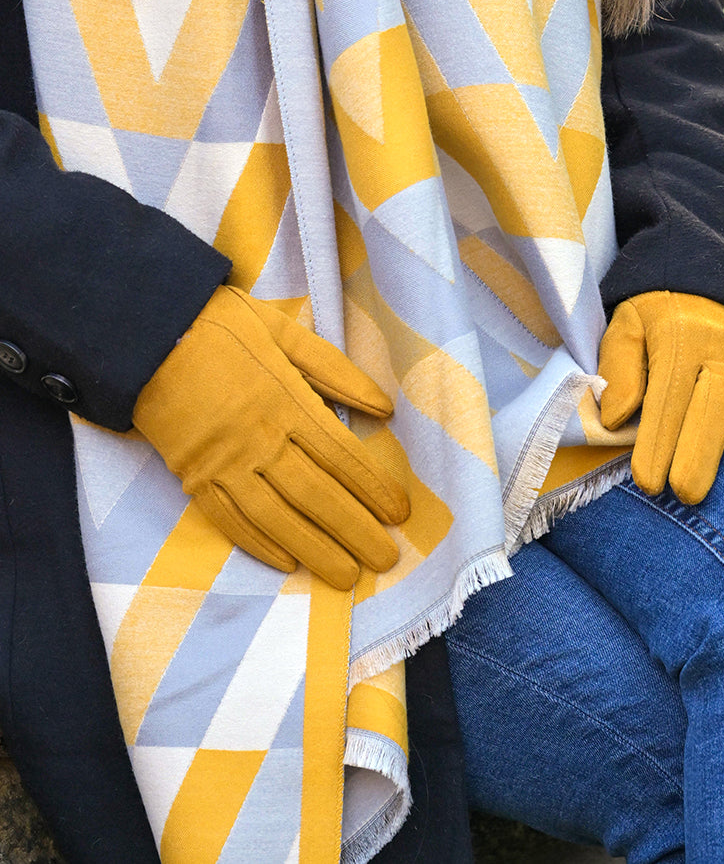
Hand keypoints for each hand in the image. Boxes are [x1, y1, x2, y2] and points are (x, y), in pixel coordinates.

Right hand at [133, 285, 409, 588]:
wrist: (143, 335)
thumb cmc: (221, 328)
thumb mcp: (285, 333)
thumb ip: (336, 371)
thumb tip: (385, 408)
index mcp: (286, 401)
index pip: (341, 455)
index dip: (373, 488)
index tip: (400, 513)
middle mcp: (259, 439)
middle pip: (315, 493)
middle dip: (354, 530)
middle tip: (387, 560)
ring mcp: (223, 463)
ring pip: (276, 516)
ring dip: (314, 549)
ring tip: (347, 576)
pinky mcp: (192, 478)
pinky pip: (228, 519)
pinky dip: (258, 544)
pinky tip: (287, 563)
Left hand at [598, 291, 723, 503]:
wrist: (710, 287)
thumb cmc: (656, 320)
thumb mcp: (627, 327)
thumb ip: (619, 367)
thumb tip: (615, 418)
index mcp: (679, 345)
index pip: (667, 399)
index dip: (657, 442)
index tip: (648, 481)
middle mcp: (722, 358)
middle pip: (712, 408)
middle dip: (701, 452)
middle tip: (688, 494)